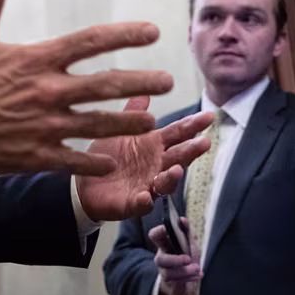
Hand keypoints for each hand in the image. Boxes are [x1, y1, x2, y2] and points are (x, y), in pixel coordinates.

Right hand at [0, 0, 174, 176]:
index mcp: (36, 59)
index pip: (90, 41)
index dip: (124, 34)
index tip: (152, 32)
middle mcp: (47, 92)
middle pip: (105, 85)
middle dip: (140, 82)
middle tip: (168, 82)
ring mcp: (44, 126)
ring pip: (98, 124)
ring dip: (128, 121)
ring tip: (151, 120)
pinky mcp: (36, 155)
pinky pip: (74, 159)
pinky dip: (95, 161)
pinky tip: (112, 161)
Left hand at [76, 97, 213, 220]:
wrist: (85, 184)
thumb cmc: (108, 156)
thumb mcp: (119, 130)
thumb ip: (132, 112)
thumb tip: (145, 90)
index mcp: (154, 145)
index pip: (178, 133)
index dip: (193, 125)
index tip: (209, 115)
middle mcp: (156, 165)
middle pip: (178, 157)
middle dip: (191, 150)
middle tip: (204, 142)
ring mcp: (147, 185)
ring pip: (165, 182)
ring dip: (172, 177)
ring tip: (177, 169)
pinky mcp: (133, 203)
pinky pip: (141, 204)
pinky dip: (145, 201)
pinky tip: (146, 196)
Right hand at [148, 222, 200, 294]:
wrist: (186, 274)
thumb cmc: (186, 254)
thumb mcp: (188, 241)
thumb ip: (185, 230)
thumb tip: (182, 219)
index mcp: (164, 244)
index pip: (155, 236)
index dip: (160, 232)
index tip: (168, 229)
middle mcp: (161, 257)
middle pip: (161, 259)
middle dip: (175, 260)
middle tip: (188, 259)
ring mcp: (164, 271)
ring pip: (169, 273)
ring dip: (185, 271)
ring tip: (197, 269)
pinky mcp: (170, 282)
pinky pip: (177, 282)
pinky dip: (189, 278)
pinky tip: (198, 274)